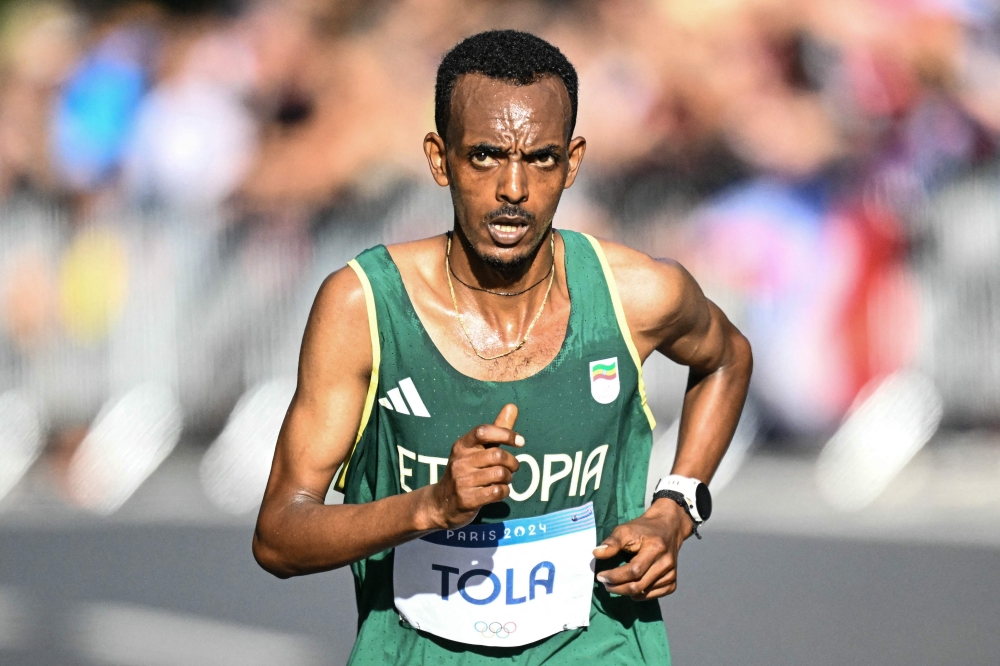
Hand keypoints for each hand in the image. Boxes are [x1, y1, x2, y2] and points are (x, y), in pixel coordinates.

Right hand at [423, 404, 522, 529]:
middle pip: (498, 455)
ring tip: (504, 480)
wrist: (441, 504)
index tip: (520, 441)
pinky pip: (497, 492)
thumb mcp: (476, 450)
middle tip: (512, 468)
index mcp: (462, 445)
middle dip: (512, 463)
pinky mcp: (467, 499)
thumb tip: (512, 406)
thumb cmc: (465, 471)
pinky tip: (498, 491)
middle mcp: (460, 461)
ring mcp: (462, 481)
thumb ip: (496, 429)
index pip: (483, 431)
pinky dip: (504, 492)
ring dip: (509, 478)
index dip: (505, 434)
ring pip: (500, 474)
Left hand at [592, 498, 693, 599]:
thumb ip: (612, 542)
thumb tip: (596, 553)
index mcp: (655, 548)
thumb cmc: (643, 529)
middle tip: (605, 583)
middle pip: (638, 585)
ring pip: (644, 593)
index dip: (615, 576)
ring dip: (626, 592)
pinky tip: (631, 585)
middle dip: (617, 588)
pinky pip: (653, 596)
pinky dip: (640, 594)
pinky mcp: (673, 582)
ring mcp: (671, 574)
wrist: (668, 527)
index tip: (601, 576)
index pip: (633, 571)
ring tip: (615, 584)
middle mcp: (666, 563)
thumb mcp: (625, 530)